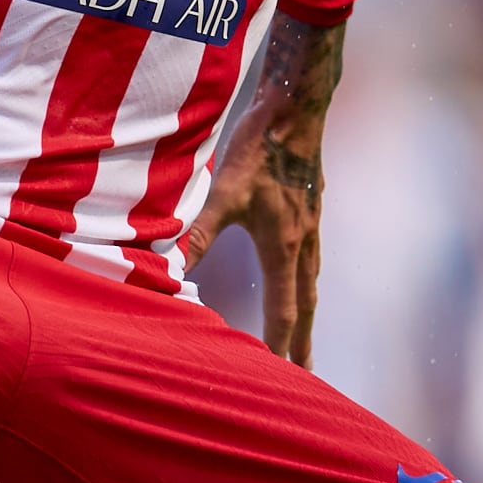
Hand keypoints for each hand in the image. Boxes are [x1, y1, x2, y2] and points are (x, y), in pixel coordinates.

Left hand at [187, 140, 323, 365]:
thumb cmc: (260, 147)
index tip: (280, 373)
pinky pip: (310, 261)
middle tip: (306, 374)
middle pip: (305, 306)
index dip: (280, 344)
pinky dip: (306, 285)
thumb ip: (199, 232)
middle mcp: (303, 243)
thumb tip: (171, 268)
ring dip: (306, 316)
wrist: (297, 108)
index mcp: (283, 246)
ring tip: (304, 338)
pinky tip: (299, 280)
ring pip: (310, 284)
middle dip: (302, 343)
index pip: (283, 309)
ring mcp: (310, 227)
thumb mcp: (224, 191)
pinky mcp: (309, 210)